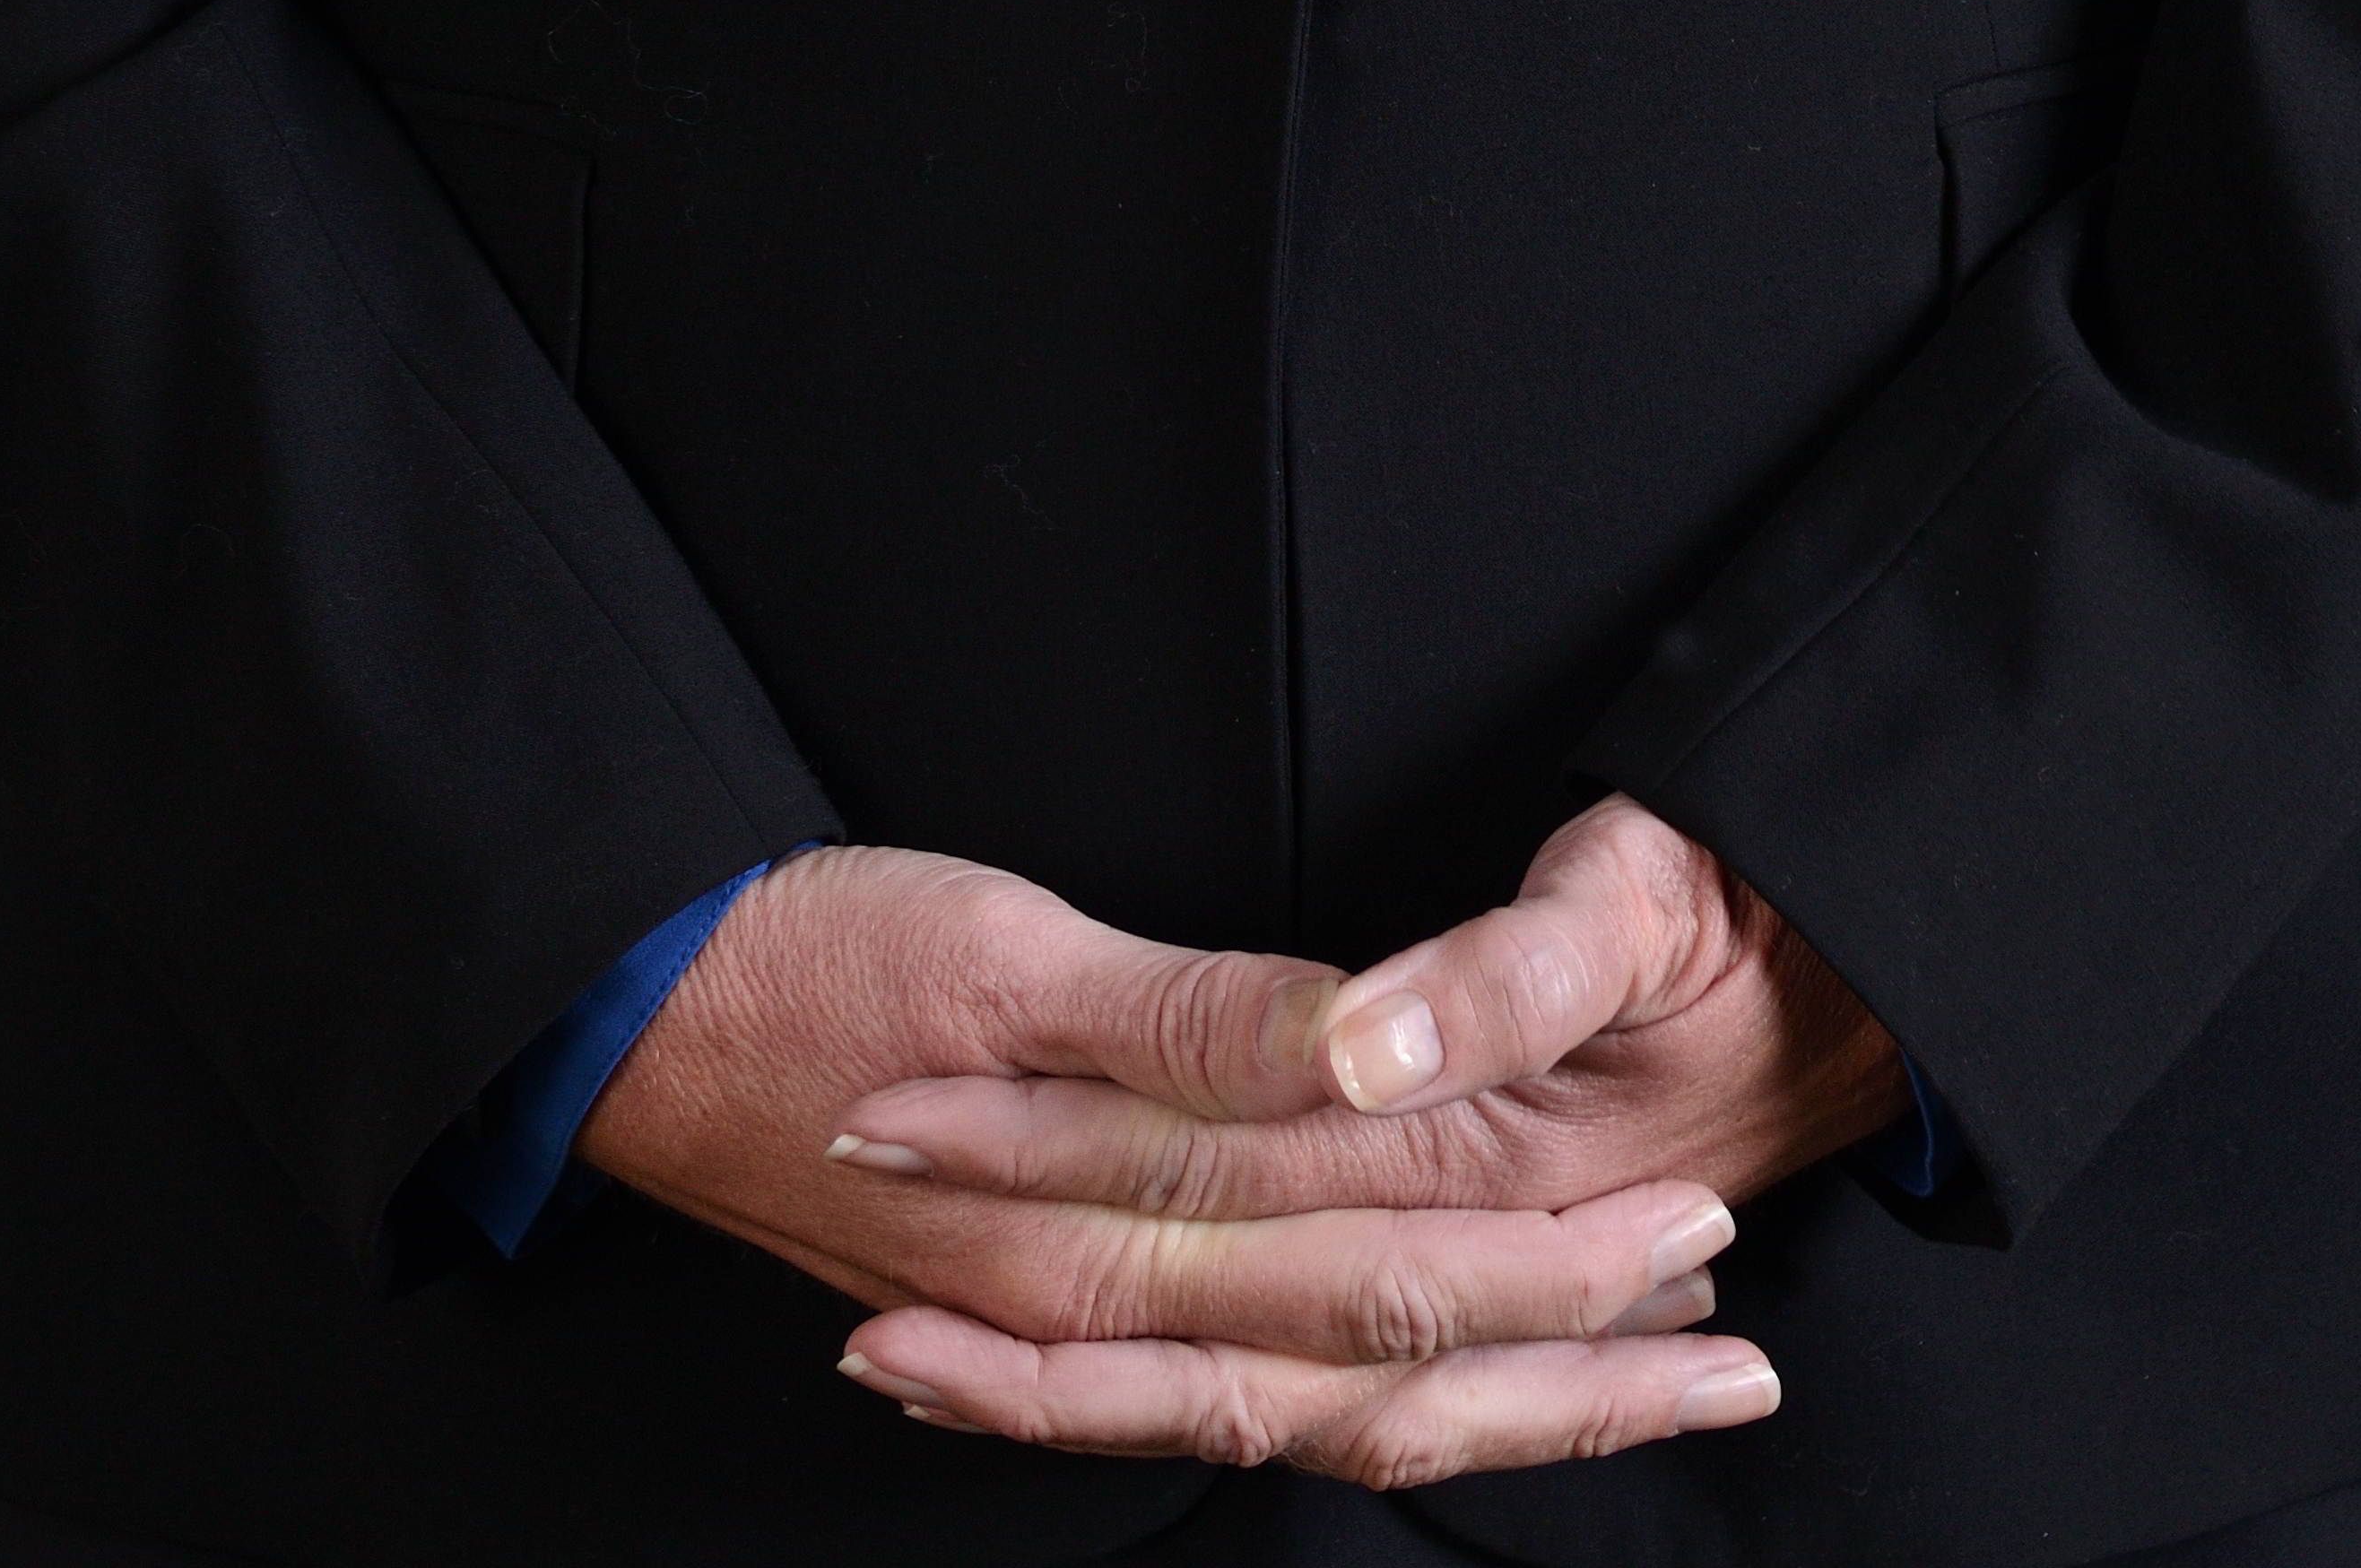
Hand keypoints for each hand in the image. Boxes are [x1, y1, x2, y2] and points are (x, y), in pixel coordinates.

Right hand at [577, 834, 1776, 1484]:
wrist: (626, 1017)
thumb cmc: (814, 953)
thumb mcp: (1009, 945)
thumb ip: (1192, 1019)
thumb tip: (1361, 1048)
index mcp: (1115, 1223)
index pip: (1390, 1272)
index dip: (1555, 1270)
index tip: (1697, 1236)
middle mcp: (1105, 1311)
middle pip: (1383, 1372)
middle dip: (1571, 1368)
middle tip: (1734, 1339)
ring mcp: (1063, 1334)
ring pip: (1319, 1409)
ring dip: (1490, 1406)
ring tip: (1637, 1381)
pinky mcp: (1028, 1320)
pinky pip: (1214, 1403)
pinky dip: (1335, 1415)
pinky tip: (1405, 1406)